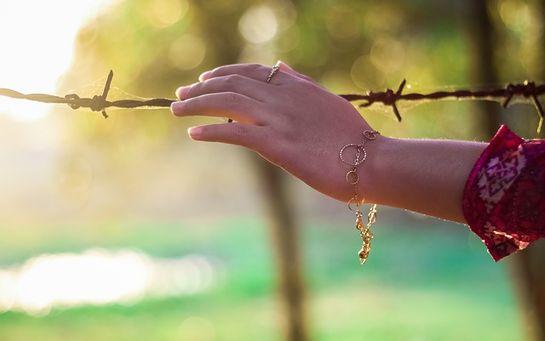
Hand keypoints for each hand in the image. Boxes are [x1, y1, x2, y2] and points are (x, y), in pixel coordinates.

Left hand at [170, 62, 386, 202]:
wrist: (371, 162)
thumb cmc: (353, 137)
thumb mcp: (327, 100)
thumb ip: (301, 82)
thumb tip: (280, 66)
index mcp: (296, 86)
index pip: (250, 71)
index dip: (223, 73)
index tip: (205, 79)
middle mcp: (283, 97)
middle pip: (231, 84)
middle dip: (201, 88)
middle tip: (180, 95)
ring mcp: (278, 120)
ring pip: (227, 103)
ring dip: (196, 105)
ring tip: (176, 110)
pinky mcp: (276, 144)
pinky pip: (234, 134)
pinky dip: (210, 132)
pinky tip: (194, 134)